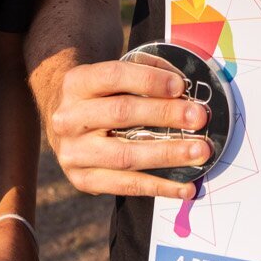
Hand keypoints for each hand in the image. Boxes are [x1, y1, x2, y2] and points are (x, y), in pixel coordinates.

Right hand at [46, 58, 210, 199]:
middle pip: (121, 113)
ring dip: (167, 154)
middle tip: (198, 118)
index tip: (180, 86)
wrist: (61, 122)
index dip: (148, 80)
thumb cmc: (99, 96)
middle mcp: (68, 118)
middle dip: (165, 115)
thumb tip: (184, 87)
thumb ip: (144, 74)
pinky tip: (185, 186)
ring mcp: (73, 152)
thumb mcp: (110, 77)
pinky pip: (126, 186)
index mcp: (76, 83)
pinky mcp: (82, 180)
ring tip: (199, 152)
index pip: (113, 76)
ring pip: (125, 155)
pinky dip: (160, 187)